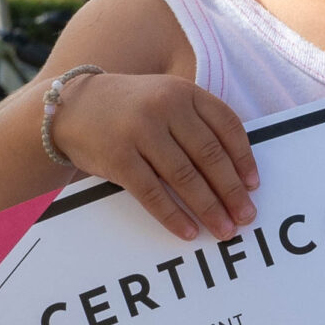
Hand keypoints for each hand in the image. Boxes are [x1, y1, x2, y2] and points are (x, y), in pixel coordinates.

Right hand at [45, 70, 257, 240]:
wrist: (71, 107)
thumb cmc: (130, 108)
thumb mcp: (166, 99)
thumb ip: (197, 121)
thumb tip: (237, 170)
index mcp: (183, 93)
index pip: (227, 126)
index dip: (244, 159)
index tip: (254, 186)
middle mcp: (165, 108)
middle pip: (210, 156)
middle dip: (232, 191)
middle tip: (247, 216)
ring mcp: (140, 132)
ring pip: (185, 177)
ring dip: (209, 208)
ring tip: (224, 230)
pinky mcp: (118, 158)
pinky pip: (153, 193)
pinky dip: (174, 216)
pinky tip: (189, 231)